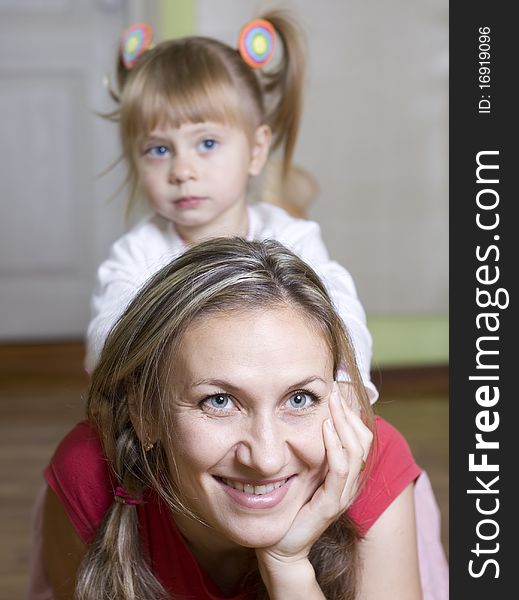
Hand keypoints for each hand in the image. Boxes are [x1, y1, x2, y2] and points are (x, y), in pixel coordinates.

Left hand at [256, 382, 372, 567]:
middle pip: (362, 441)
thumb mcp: (303, 472)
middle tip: (334, 391)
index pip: (360, 438)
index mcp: (346, 476)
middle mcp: (350, 484)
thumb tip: (306, 421)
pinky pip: (340, 470)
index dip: (351, 415)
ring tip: (332, 403)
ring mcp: (343, 494)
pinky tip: (325, 428)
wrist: (281, 547)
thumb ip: (310, 452)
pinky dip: (335, 446)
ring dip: (344, 424)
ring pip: (355, 451)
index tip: (336, 393)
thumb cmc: (290, 507)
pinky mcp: (331, 504)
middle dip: (349, 413)